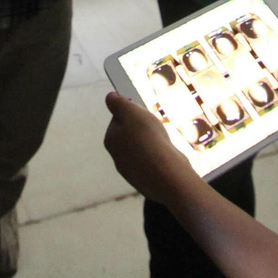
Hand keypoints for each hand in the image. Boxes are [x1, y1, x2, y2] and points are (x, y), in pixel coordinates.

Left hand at [103, 91, 197, 205]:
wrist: (167, 174)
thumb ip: (118, 103)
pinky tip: (167, 155)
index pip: (118, 118)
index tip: (142, 113)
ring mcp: (132, 171)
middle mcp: (117, 157)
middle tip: (154, 127)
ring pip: (143, 147)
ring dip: (153, 142)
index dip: (132, 112)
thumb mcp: (130, 112)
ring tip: (162, 141)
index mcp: (110, 140)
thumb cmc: (148, 139)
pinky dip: (160, 156)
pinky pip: (154, 161)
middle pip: (131, 133)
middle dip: (143, 128)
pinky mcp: (147, 180)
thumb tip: (110, 97)